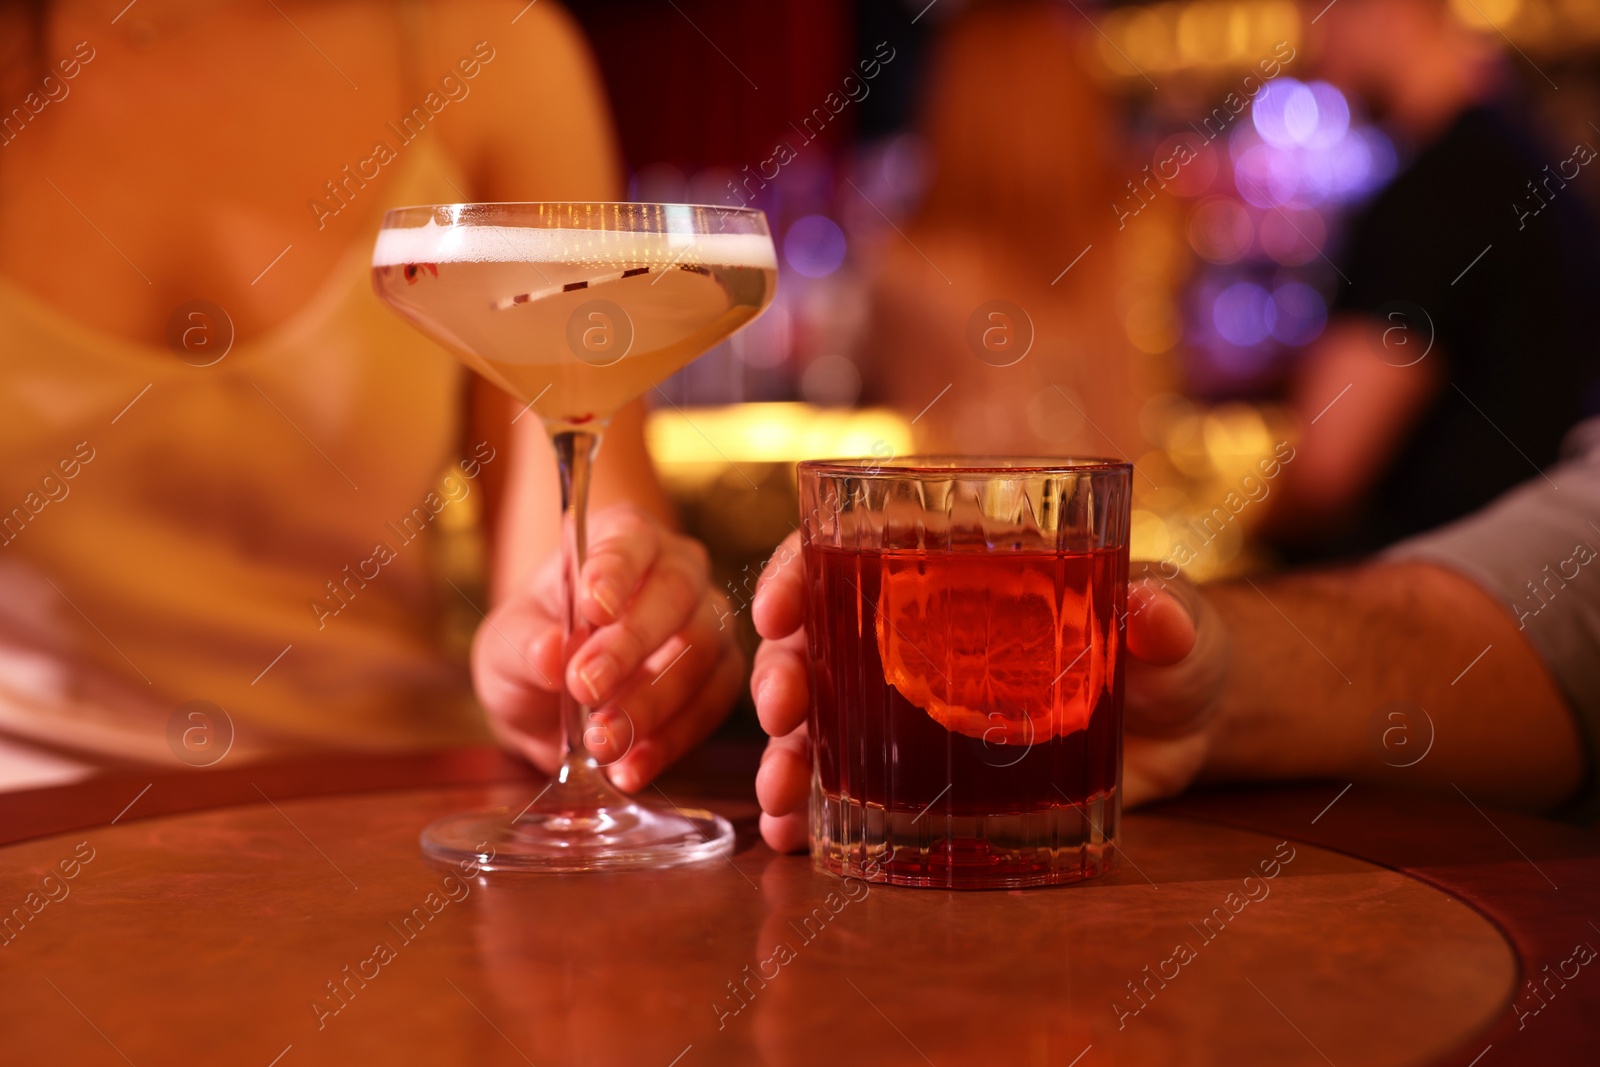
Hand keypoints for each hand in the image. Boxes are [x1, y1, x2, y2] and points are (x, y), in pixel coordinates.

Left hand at [473, 504, 743, 791]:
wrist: (552, 698)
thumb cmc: (534, 646)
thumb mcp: (506, 644)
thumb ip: (526, 644)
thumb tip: (551, 654)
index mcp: (623, 538)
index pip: (629, 540)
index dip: (616, 570)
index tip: (594, 607)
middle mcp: (677, 570)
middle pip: (676, 594)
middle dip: (632, 645)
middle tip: (585, 687)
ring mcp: (708, 622)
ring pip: (702, 653)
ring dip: (651, 703)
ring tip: (602, 743)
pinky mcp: (720, 677)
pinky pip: (711, 706)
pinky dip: (671, 742)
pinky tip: (630, 769)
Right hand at [750, 534, 1229, 851]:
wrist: (1187, 728)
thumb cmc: (1172, 646)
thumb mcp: (1177, 623)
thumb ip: (1167, 612)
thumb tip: (1157, 613)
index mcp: (960, 570)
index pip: (855, 549)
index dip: (800, 570)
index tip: (777, 610)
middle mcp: (920, 633)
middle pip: (821, 639)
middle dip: (784, 672)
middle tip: (782, 710)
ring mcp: (919, 705)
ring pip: (823, 717)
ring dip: (787, 752)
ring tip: (781, 797)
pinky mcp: (932, 772)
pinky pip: (854, 785)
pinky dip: (815, 809)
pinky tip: (792, 835)